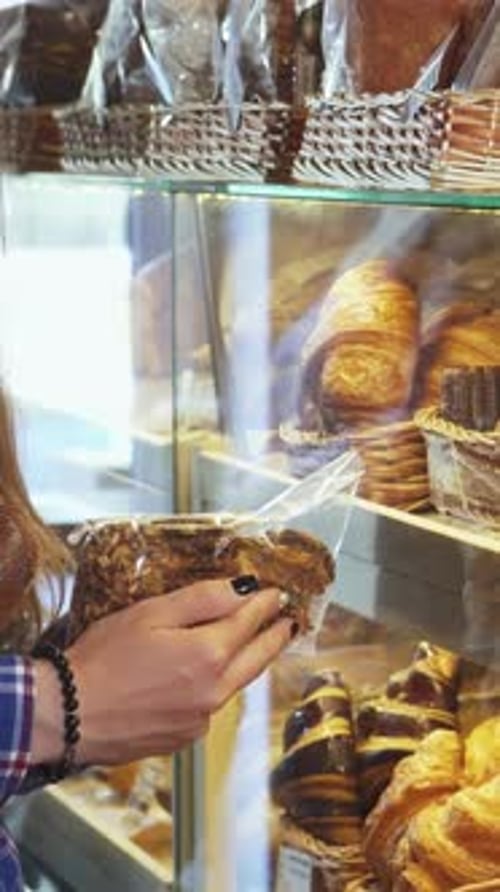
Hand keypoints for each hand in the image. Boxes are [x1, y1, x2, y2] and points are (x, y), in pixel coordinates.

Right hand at [32, 579, 293, 766]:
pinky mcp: (183, 738)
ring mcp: (200, 720)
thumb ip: (203, 599)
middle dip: (274, 638)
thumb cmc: (102, 659)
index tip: (276, 594)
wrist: (67, 715)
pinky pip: (210, 707)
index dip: (264, 605)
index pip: (249, 622)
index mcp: (208, 655)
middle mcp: (213, 692)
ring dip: (248, 663)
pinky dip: (215, 688)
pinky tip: (202, 679)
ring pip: (235, 685)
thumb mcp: (151, 613)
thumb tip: (243, 589)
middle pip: (256, 659)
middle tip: (289, 624)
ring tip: (255, 645)